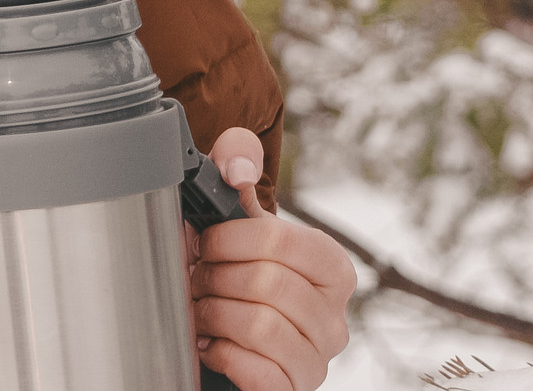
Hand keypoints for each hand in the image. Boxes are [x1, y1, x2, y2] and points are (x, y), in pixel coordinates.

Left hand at [182, 127, 352, 390]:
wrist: (231, 329)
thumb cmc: (235, 267)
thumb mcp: (235, 212)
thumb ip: (235, 163)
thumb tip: (237, 169)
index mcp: (331, 266)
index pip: (279, 239)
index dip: (229, 238)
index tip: (206, 243)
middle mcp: (335, 317)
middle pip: (267, 282)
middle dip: (216, 277)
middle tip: (198, 278)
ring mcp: (318, 359)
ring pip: (261, 326)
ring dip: (215, 314)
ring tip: (203, 309)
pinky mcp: (292, 389)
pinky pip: (258, 372)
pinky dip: (222, 354)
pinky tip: (212, 343)